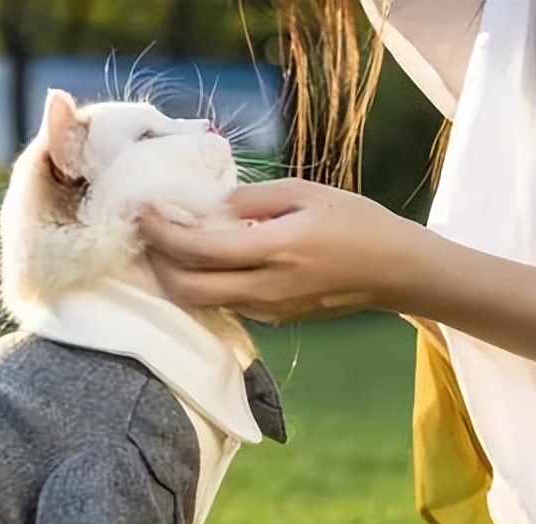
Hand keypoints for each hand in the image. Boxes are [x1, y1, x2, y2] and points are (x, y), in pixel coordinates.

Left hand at [138, 178, 426, 322]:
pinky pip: (225, 303)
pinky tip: (203, 258)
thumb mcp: (305, 192)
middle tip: (146, 230)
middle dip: (157, 261)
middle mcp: (264, 289)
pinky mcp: (275, 319)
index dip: (161, 232)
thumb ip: (251, 199)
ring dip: (176, 275)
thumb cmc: (357, 222)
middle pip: (187, 289)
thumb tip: (209, 207)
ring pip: (203, 302)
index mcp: (273, 251)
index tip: (140, 210)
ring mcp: (268, 310)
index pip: (198, 249)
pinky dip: (203, 283)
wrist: (395, 271)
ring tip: (167, 241)